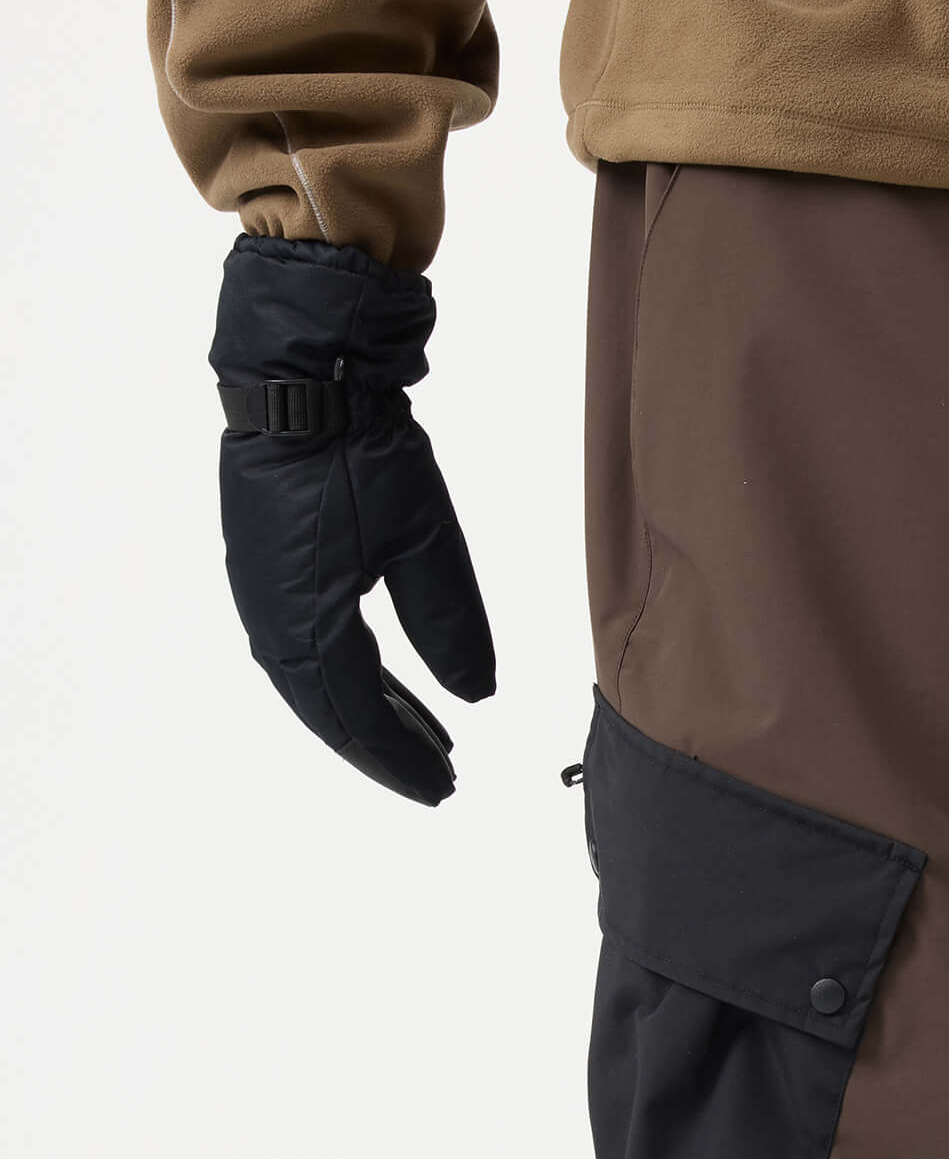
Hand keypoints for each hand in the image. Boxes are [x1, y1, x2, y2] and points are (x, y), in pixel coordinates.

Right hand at [211, 236, 493, 800]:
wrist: (296, 372)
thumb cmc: (360, 450)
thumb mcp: (425, 540)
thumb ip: (450, 625)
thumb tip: (477, 697)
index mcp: (307, 622)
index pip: (358, 714)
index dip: (402, 757)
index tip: (445, 787)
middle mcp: (271, 619)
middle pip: (330, 709)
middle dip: (384, 747)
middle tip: (438, 776)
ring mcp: (261, 591)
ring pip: (315, 680)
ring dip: (366, 712)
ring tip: (421, 738)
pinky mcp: (265, 564)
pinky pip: (304, 644)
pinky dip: (346, 673)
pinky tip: (378, 680)